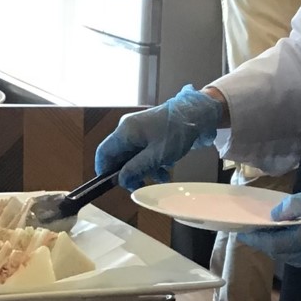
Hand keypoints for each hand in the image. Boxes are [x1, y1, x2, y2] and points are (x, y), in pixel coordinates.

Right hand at [94, 88, 225, 190]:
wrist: (197, 114)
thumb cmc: (177, 132)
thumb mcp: (156, 156)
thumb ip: (136, 169)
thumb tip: (120, 180)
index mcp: (125, 131)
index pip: (104, 153)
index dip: (104, 170)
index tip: (112, 184)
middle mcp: (128, 128)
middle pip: (119, 156)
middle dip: (130, 173)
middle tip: (141, 185)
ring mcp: (139, 130)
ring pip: (133, 156)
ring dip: (145, 169)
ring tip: (161, 177)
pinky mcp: (149, 132)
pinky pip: (144, 151)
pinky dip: (152, 162)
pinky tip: (165, 169)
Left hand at [238, 185, 300, 275]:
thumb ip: (295, 205)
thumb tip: (276, 215)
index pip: (272, 242)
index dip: (255, 238)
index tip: (241, 232)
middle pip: (280, 253)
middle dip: (265, 244)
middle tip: (254, 233)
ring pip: (291, 259)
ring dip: (279, 249)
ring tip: (271, 236)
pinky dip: (294, 251)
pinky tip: (294, 241)